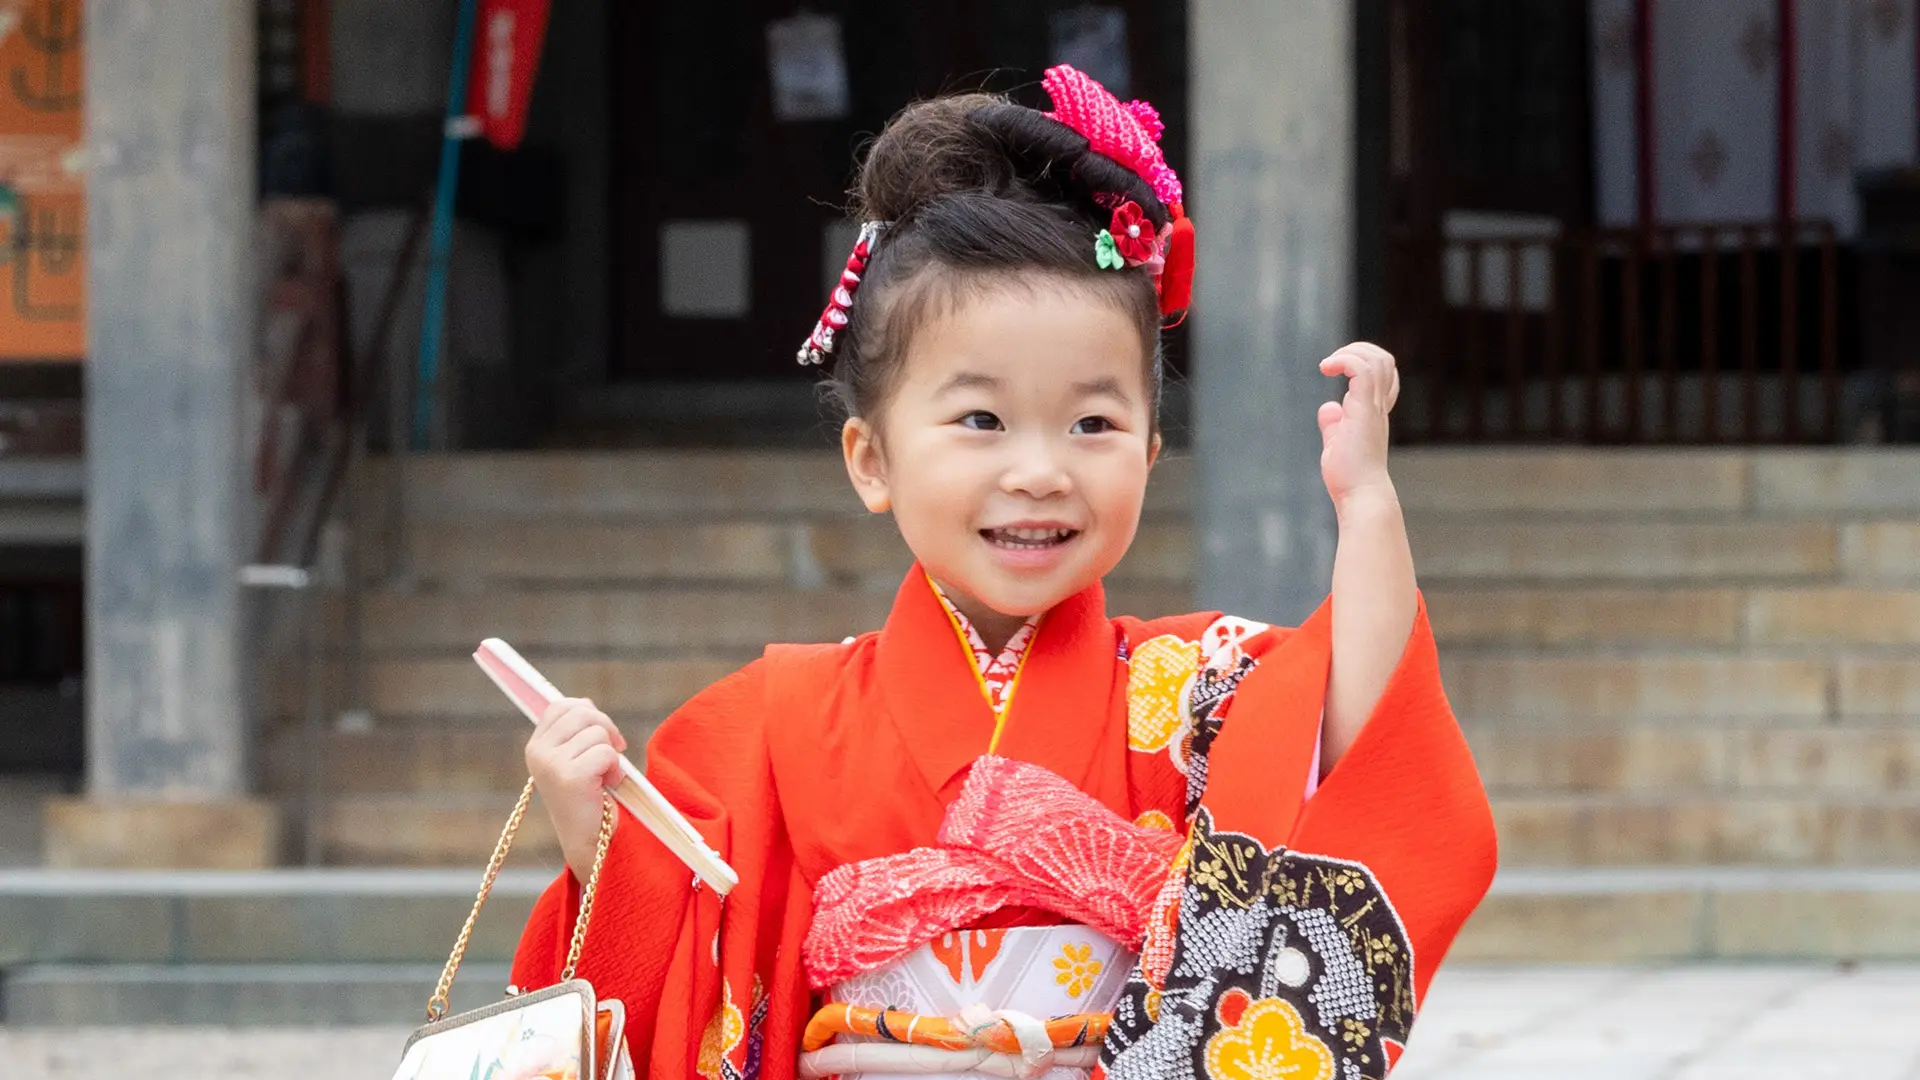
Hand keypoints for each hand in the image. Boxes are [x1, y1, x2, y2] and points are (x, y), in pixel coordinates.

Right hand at [526, 697, 627, 877]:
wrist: (590, 841)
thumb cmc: (589, 798)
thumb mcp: (574, 759)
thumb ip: (575, 732)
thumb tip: (585, 703)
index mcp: (535, 747)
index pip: (561, 706)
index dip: (588, 713)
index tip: (602, 736)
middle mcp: (537, 753)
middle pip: (582, 712)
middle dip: (606, 729)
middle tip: (612, 755)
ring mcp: (551, 765)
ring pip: (597, 731)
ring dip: (611, 753)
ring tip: (605, 777)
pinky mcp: (571, 777)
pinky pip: (606, 752)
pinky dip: (615, 768)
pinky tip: (608, 786)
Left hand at [1316, 342, 1399, 507]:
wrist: (1361, 496)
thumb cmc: (1350, 478)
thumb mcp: (1337, 444)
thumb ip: (1334, 425)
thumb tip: (1328, 407)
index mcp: (1374, 413)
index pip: (1383, 375)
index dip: (1363, 362)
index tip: (1337, 370)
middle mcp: (1378, 407)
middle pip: (1384, 361)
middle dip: (1358, 349)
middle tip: (1331, 363)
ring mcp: (1374, 408)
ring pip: (1378, 360)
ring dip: (1352, 351)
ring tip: (1328, 364)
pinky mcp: (1364, 411)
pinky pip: (1362, 370)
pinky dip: (1345, 360)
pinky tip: (1326, 368)